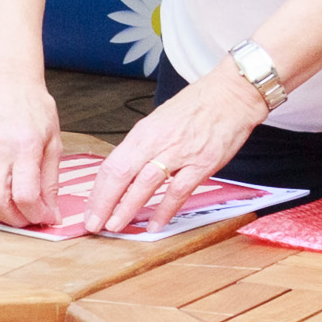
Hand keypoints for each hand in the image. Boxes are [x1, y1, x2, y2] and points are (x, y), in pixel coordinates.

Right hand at [0, 85, 64, 225]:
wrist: (8, 82)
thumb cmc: (33, 107)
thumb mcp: (53, 142)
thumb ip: (51, 180)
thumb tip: (51, 210)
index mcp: (25, 146)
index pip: (26, 195)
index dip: (38, 215)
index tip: (48, 217)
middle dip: (17, 221)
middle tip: (32, 218)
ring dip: (1, 215)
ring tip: (19, 211)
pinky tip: (6, 197)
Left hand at [77, 69, 262, 233]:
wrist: (231, 95)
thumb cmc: (197, 106)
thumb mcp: (160, 122)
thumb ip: (144, 147)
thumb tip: (127, 172)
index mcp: (144, 132)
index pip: (112, 164)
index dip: (98, 190)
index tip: (90, 209)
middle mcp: (157, 142)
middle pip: (121, 174)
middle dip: (104, 202)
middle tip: (94, 224)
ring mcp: (179, 153)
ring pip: (145, 184)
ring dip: (128, 207)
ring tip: (116, 226)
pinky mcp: (202, 163)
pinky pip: (179, 191)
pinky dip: (165, 210)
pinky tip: (155, 224)